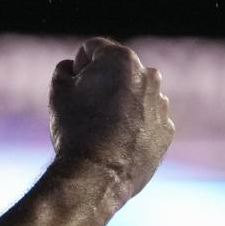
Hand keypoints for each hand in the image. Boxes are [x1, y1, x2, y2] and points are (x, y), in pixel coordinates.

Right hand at [49, 37, 174, 200]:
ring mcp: (161, 104)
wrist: (98, 176)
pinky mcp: (166, 131)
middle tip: (86, 108)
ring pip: (136, 95)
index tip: (73, 87)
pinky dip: (134, 126)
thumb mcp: (58, 91)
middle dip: (103, 82)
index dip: (78, 66)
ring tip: (102, 128)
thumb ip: (65, 69)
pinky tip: (117, 143)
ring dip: (121, 103)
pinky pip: (147, 120)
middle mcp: (149, 76)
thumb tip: (73, 68)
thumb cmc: (75, 129)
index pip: (93, 49)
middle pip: (119, 70)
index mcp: (122, 59)